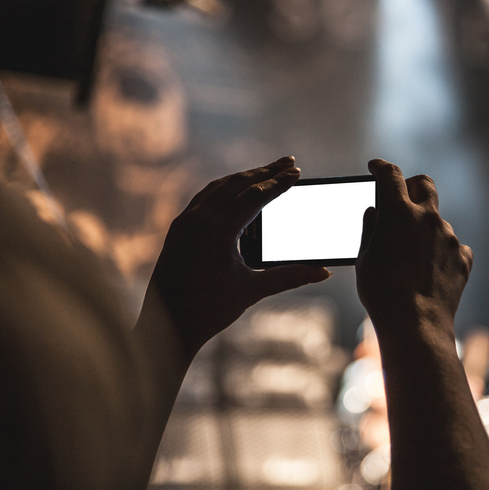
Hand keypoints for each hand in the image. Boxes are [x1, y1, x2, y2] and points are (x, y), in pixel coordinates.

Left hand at [145, 156, 330, 357]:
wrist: (165, 327)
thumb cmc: (208, 311)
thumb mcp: (252, 291)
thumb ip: (290, 276)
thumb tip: (323, 271)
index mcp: (216, 232)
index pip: (253, 196)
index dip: (278, 183)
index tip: (297, 173)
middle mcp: (197, 220)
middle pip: (236, 184)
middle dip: (265, 172)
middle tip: (289, 162)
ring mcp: (184, 222)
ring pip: (218, 187)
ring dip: (245, 177)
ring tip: (267, 172)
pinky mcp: (177, 229)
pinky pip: (204, 198)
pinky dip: (225, 188)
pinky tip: (236, 190)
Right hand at [356, 159, 472, 343]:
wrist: (416, 326)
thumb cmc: (382, 293)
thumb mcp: (364, 258)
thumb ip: (371, 228)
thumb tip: (376, 213)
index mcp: (398, 212)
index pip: (390, 175)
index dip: (381, 167)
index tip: (376, 168)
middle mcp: (428, 218)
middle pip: (424, 184)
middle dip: (412, 186)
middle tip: (401, 198)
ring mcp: (449, 237)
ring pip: (437, 221)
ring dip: (425, 229)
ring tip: (410, 257)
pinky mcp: (463, 258)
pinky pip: (453, 246)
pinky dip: (441, 252)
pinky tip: (430, 270)